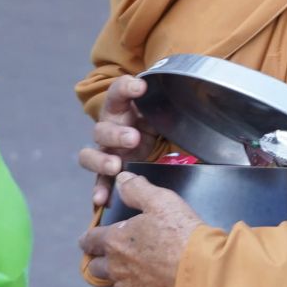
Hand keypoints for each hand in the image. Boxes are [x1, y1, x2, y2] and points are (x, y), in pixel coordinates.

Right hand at [77, 75, 158, 208]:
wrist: (148, 134)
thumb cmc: (153, 116)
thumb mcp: (161, 105)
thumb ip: (168, 101)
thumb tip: (196, 96)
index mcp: (120, 106)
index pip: (118, 92)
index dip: (126, 88)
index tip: (140, 87)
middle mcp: (108, 127)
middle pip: (102, 129)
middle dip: (116, 134)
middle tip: (133, 138)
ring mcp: (105, 151)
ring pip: (91, 155)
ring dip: (101, 161)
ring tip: (115, 166)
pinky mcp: (107, 172)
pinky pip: (99, 182)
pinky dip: (100, 190)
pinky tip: (102, 199)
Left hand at [80, 173, 203, 286]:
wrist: (202, 269)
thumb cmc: (181, 232)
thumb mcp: (161, 200)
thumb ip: (137, 189)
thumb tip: (121, 180)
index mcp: (115, 241)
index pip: (89, 240)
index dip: (88, 239)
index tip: (87, 241)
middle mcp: (115, 269)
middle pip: (97, 267)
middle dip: (103, 261)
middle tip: (114, 257)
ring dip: (120, 283)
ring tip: (134, 276)